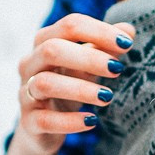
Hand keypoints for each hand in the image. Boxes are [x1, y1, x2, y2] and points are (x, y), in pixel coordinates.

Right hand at [12, 14, 134, 154]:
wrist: (42, 127)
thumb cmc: (67, 86)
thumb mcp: (86, 66)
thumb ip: (104, 47)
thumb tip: (128, 30)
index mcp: (44, 42)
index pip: (69, 26)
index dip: (98, 31)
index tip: (127, 43)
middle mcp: (30, 64)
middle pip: (52, 49)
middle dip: (88, 58)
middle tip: (117, 69)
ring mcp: (26, 93)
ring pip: (46, 84)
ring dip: (80, 89)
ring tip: (107, 97)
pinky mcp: (29, 122)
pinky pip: (45, 120)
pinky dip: (70, 121)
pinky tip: (92, 121)